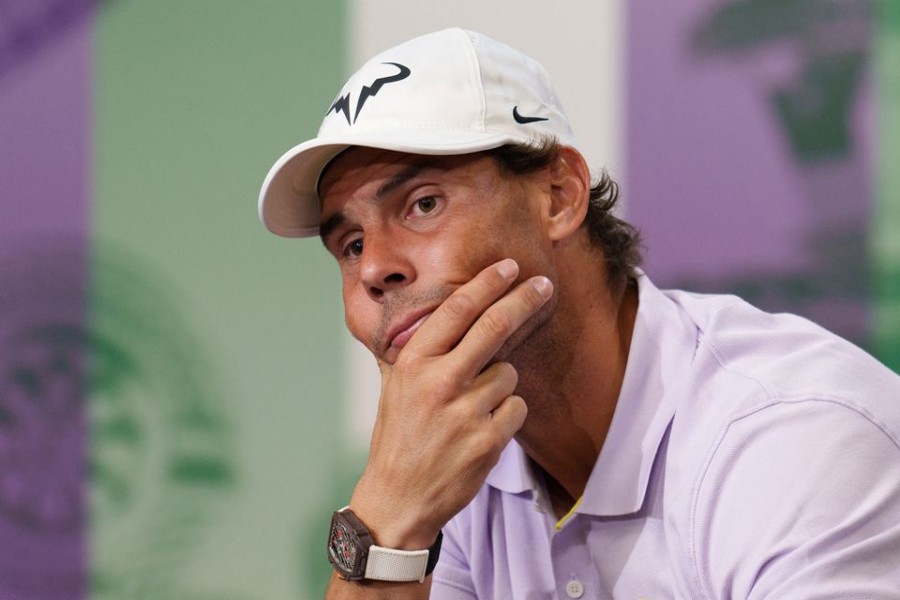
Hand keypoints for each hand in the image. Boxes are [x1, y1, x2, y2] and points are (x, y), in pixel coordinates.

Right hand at [349, 258, 552, 548]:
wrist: (399, 497)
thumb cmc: (397, 438)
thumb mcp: (393, 386)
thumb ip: (410, 350)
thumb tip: (418, 314)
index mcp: (414, 362)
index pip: (457, 310)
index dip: (487, 283)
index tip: (508, 267)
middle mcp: (439, 381)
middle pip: (494, 326)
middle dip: (523, 299)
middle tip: (543, 284)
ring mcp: (465, 411)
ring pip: (509, 373)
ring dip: (500, 384)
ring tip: (472, 408)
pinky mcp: (488, 440)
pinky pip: (516, 408)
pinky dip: (507, 415)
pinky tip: (482, 429)